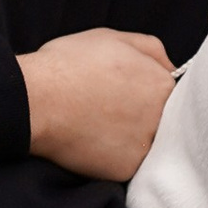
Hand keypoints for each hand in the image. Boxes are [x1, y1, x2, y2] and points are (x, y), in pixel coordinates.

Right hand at [20, 28, 176, 180]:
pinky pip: (125, 164)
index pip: (167, 92)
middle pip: (160, 120)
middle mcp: (160, 117)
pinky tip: (91, 141)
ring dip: (128, 137)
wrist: (36, 100)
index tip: (124, 93)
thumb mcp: (113, 38)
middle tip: (109, 110)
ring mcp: (144, 146)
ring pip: (145, 144)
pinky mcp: (125, 170)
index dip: (144, 91)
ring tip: (98, 125)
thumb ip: (150, 50)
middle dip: (140, 115)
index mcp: (161, 84)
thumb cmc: (69, 64)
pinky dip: (110, 156)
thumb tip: (171, 66)